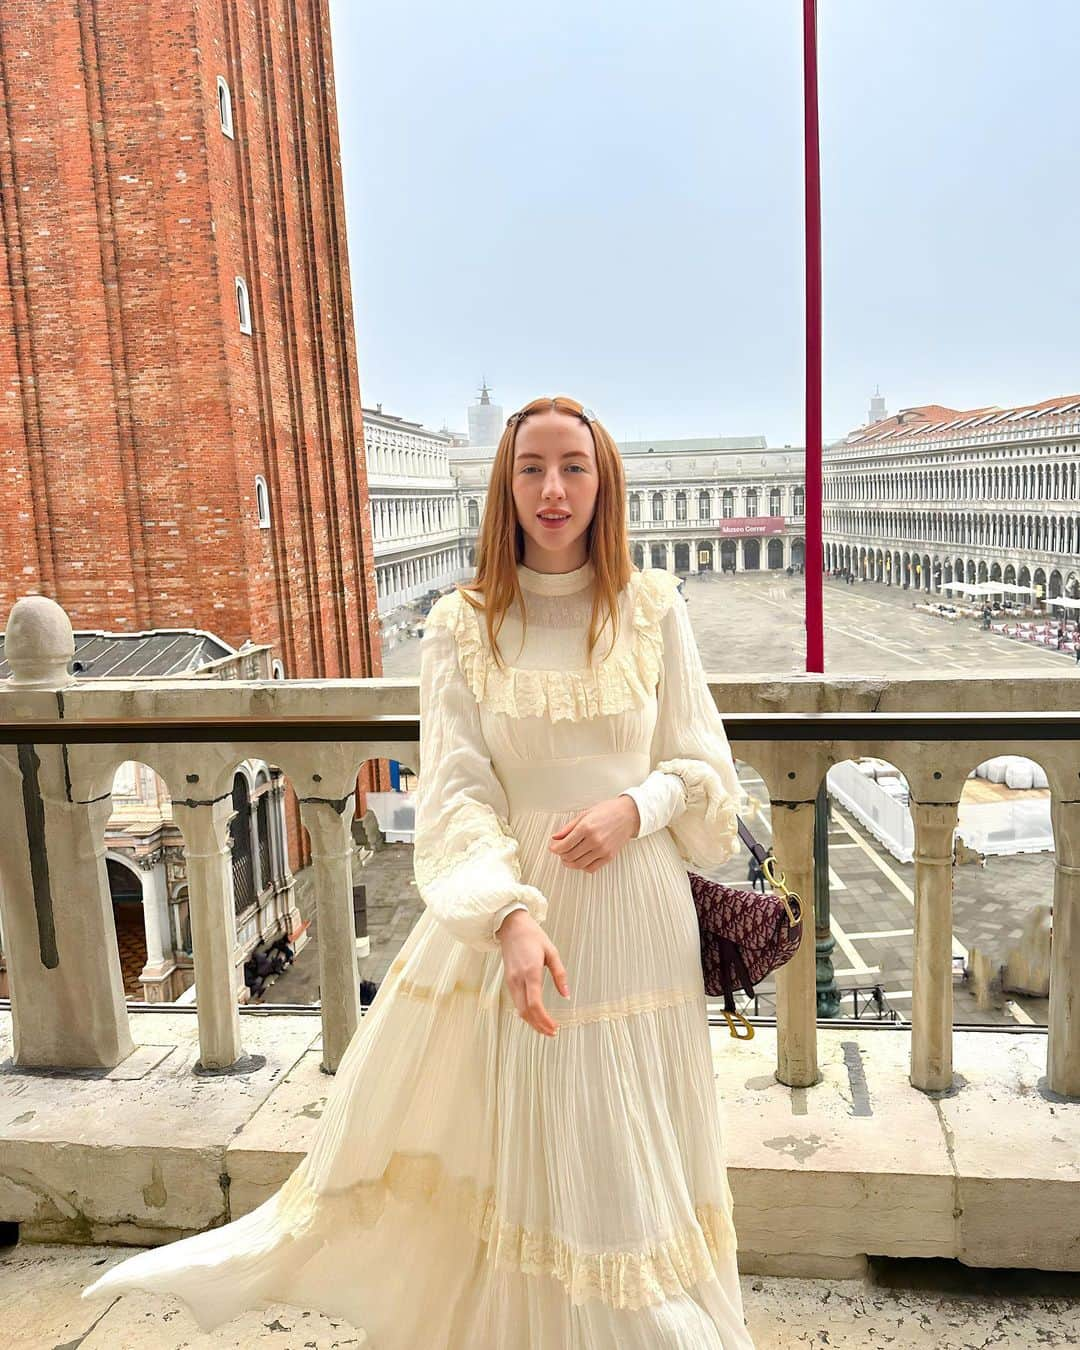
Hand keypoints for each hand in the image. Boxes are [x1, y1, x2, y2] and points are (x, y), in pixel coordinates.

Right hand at [497, 910, 569, 1037]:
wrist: (511, 926)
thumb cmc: (532, 936)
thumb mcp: (552, 952)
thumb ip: (560, 974)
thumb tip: (567, 994)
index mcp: (530, 971)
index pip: (535, 1003)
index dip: (544, 1019)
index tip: (555, 1027)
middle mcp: (518, 979)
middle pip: (525, 1011)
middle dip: (539, 1026)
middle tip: (552, 1032)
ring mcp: (511, 980)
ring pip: (519, 1009)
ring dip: (532, 1022)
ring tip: (545, 1028)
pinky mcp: (508, 980)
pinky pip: (516, 1002)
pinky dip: (526, 1013)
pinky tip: (535, 1015)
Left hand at [547, 795, 639, 871]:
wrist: (628, 815)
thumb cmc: (608, 811)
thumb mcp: (585, 814)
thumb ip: (568, 827)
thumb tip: (555, 837)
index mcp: (586, 827)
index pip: (564, 845)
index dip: (555, 848)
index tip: (552, 847)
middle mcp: (594, 840)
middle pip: (570, 856)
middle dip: (561, 855)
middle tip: (559, 851)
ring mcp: (602, 850)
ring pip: (579, 864)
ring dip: (569, 863)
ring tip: (567, 857)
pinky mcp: (609, 857)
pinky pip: (591, 868)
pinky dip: (582, 867)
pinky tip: (580, 860)